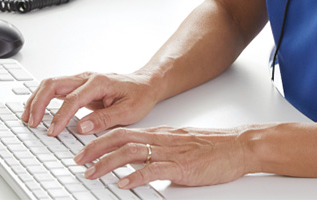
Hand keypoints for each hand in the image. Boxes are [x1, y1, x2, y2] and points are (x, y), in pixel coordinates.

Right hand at [21, 71, 160, 136]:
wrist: (146, 84)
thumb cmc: (139, 96)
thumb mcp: (129, 111)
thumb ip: (105, 119)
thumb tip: (82, 127)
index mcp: (99, 82)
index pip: (72, 99)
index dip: (60, 117)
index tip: (52, 132)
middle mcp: (86, 78)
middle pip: (53, 84)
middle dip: (38, 103)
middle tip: (32, 123)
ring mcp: (81, 80)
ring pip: (50, 84)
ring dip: (36, 99)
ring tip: (28, 118)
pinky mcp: (78, 86)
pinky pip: (55, 89)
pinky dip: (42, 98)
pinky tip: (36, 111)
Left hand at [74, 125, 256, 188]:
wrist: (239, 146)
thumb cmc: (214, 148)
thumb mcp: (180, 146)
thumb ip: (160, 151)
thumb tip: (141, 164)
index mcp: (160, 134)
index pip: (122, 132)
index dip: (99, 140)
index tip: (83, 149)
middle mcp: (161, 140)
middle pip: (120, 139)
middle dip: (94, 149)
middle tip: (77, 160)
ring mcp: (170, 153)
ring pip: (130, 153)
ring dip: (107, 163)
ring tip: (91, 173)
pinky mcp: (181, 167)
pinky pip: (153, 170)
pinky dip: (134, 176)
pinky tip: (122, 183)